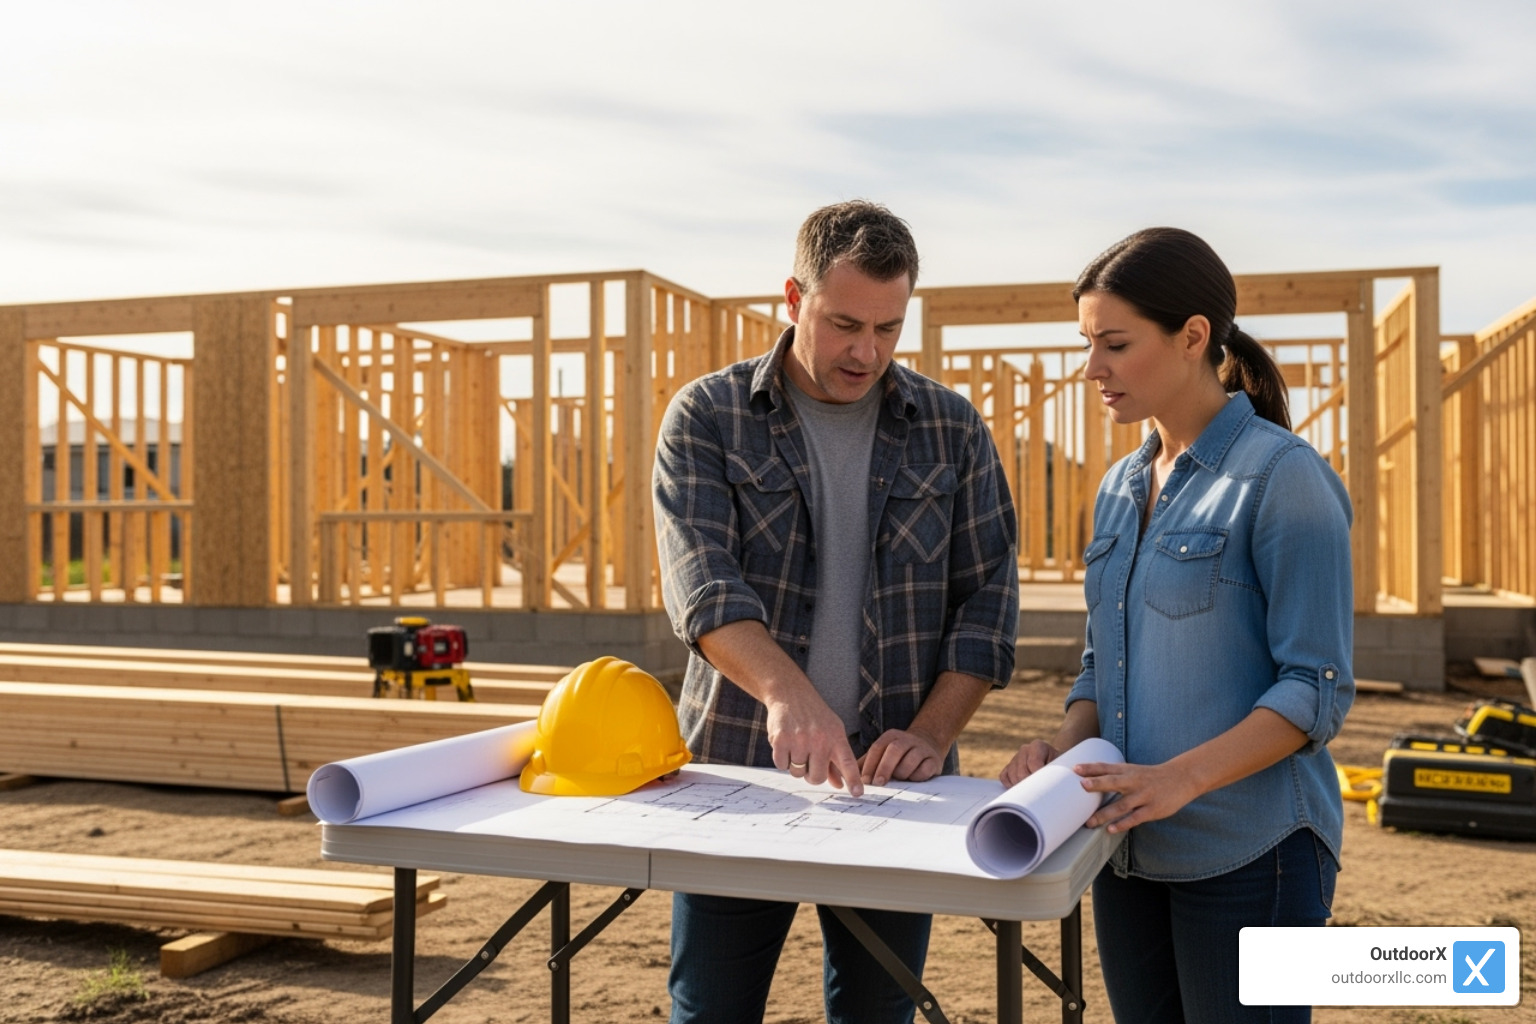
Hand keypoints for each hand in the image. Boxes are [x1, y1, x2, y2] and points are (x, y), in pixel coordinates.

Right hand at [765, 694, 862, 796]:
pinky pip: (781, 765)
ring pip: (797, 773)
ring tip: (797, 745)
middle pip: (816, 778)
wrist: (790, 693)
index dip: (853, 780)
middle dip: (811, 775)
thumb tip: (839, 785)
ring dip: (795, 764)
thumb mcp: (831, 732)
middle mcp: (820, 739)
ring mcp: (800, 739)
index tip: (857, 793)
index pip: (848, 763)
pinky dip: (782, 758)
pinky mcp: (781, 739)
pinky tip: (785, 742)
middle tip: (809, 762)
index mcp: (836, 737)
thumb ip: (835, 760)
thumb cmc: (814, 717)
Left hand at [859, 728, 944, 786]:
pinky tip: (913, 780)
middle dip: (884, 768)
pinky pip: (926, 768)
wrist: (928, 744)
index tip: (864, 780)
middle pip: (894, 750)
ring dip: (902, 772)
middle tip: (879, 783)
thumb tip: (847, 776)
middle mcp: (906, 739)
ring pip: (911, 758)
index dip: (870, 764)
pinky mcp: (934, 759)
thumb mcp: (883, 754)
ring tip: (899, 781)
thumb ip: (867, 763)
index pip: (877, 748)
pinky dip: (918, 776)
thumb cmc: (899, 755)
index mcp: (891, 737)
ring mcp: (921, 748)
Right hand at [999, 740, 1059, 787]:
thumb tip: (1046, 785)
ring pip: (1012, 776)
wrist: (1053, 759)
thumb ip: (1054, 772)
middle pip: (1021, 773)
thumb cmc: (1058, 764)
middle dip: (1029, 785)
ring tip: (1032, 791)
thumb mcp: (1060, 765)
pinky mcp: (1008, 766)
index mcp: (1038, 745)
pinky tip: (1021, 787)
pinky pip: (1004, 777)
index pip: (1033, 764)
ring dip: (1021, 786)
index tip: (1043, 787)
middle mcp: (1024, 749)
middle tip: (1038, 793)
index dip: (1038, 778)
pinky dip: (1010, 785)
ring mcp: (1015, 757)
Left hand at [1076, 760, 1200, 834]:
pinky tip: (1111, 829)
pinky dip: (1122, 824)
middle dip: (1097, 784)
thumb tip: (1089, 781)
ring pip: (1122, 805)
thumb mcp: (1133, 771)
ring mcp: (1143, 796)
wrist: (1182, 778)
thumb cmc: (1151, 776)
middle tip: (1081, 785)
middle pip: (1113, 782)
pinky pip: (1135, 818)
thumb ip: (1114, 776)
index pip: (1106, 767)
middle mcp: (1134, 782)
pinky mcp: (1152, 809)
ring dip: (1105, 814)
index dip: (1090, 767)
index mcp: (1127, 770)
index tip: (1074, 768)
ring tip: (1090, 822)